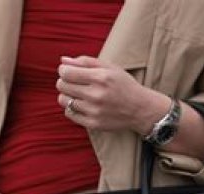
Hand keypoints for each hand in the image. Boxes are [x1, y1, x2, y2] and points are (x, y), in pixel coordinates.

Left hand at [56, 55, 170, 134]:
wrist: (141, 109)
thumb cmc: (124, 85)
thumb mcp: (110, 67)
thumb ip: (86, 61)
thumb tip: (63, 60)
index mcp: (101, 77)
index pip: (66, 72)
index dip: (64, 70)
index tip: (68, 71)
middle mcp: (96, 95)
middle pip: (62, 86)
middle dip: (64, 81)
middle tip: (74, 82)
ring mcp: (94, 111)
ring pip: (63, 100)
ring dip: (67, 95)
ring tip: (78, 94)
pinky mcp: (93, 123)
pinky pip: (69, 113)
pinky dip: (71, 108)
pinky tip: (81, 104)